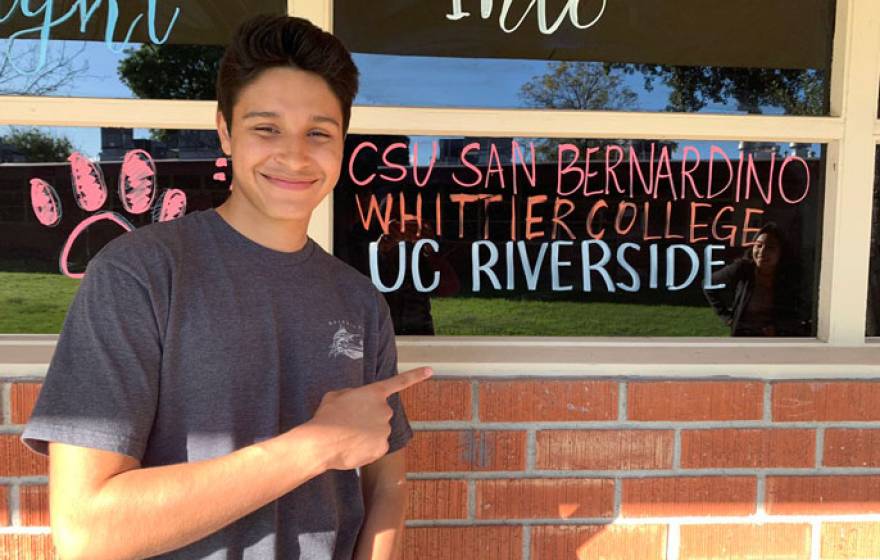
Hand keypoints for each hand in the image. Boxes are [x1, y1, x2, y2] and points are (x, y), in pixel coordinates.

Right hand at [304, 367, 432, 470]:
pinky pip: (376, 446)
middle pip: (380, 414)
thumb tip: (357, 403)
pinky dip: (366, 448)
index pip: (399, 382)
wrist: (322, 442)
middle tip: (348, 423)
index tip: (430, 370)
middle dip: (368, 418)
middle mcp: (384, 409)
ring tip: (346, 436)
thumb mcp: (336, 396)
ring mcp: (385, 429)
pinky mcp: (382, 447)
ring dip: (366, 434)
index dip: (415, 376)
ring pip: (377, 431)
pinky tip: (352, 447)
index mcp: (374, 393)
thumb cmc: (326, 417)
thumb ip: (353, 396)